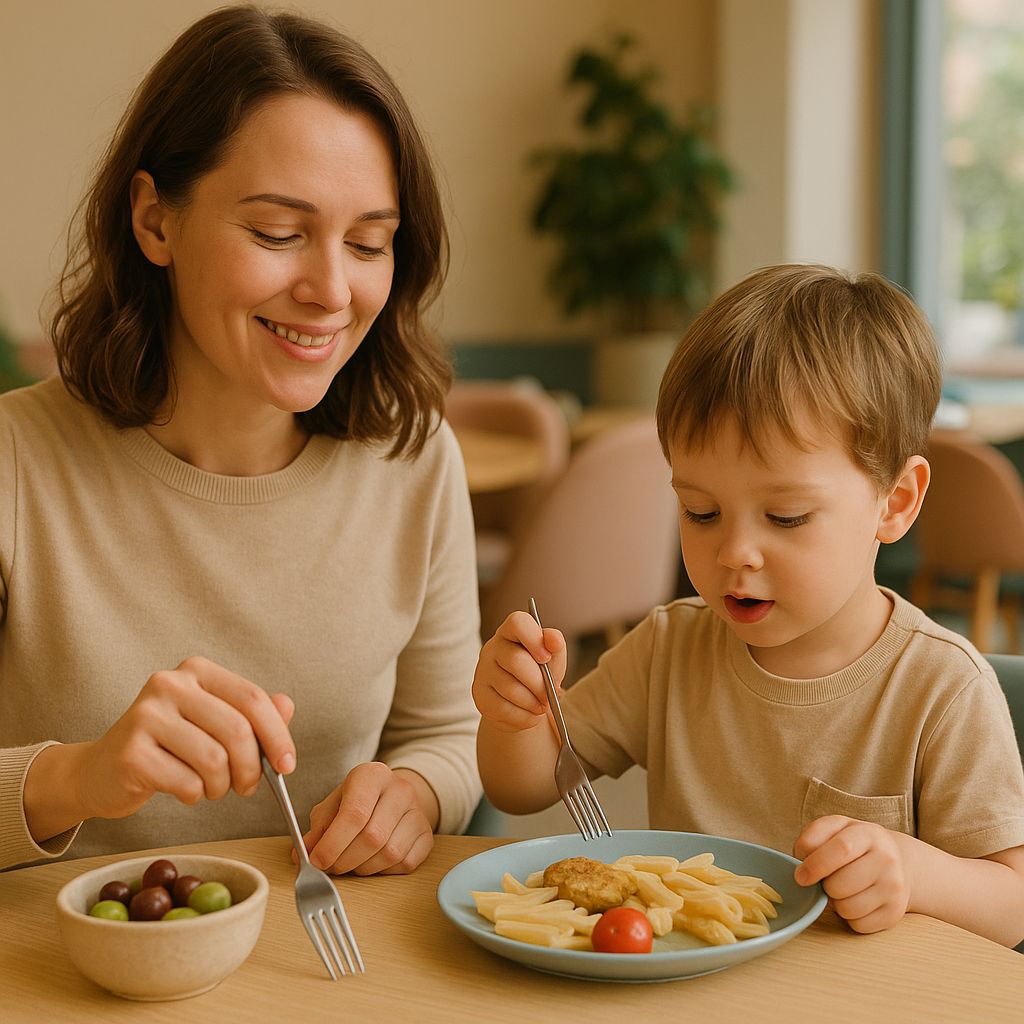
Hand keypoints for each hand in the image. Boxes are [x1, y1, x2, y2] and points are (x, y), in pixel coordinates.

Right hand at [77, 656, 294, 820]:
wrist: (103, 770)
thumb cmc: (169, 745)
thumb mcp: (213, 722)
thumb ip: (252, 713)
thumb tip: (287, 706)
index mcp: (197, 670)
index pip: (253, 699)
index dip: (278, 735)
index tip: (288, 765)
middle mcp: (170, 684)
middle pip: (238, 731)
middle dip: (252, 769)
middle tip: (247, 787)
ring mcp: (146, 716)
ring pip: (214, 760)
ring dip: (222, 786)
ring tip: (211, 788)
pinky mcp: (131, 752)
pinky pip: (187, 783)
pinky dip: (195, 795)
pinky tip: (184, 790)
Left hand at [302, 762, 433, 874]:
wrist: (393, 796)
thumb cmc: (358, 801)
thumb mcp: (333, 805)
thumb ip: (318, 829)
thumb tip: (301, 855)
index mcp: (371, 775)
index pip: (354, 812)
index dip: (333, 843)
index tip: (317, 861)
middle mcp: (399, 789)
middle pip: (372, 836)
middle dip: (345, 860)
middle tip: (331, 867)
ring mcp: (417, 811)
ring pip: (390, 853)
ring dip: (363, 868)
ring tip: (351, 863)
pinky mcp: (427, 833)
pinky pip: (406, 862)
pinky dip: (384, 871)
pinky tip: (372, 862)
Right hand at [471, 610, 566, 731]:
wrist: (523, 703)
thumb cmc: (538, 674)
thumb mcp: (552, 659)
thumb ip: (555, 646)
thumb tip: (553, 640)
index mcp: (512, 632)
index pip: (518, 623)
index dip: (534, 638)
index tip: (546, 658)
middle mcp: (492, 647)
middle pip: (515, 661)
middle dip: (538, 682)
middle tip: (549, 695)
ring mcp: (482, 671)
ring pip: (510, 688)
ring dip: (532, 702)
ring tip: (541, 706)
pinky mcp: (479, 695)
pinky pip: (503, 708)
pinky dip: (523, 716)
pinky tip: (530, 714)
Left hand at [793, 815, 913, 933]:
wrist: (896, 860)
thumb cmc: (853, 843)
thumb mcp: (833, 829)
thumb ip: (811, 839)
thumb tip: (802, 868)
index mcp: (868, 834)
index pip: (841, 849)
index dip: (815, 865)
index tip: (800, 876)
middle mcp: (887, 860)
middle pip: (840, 885)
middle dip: (824, 886)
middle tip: (826, 880)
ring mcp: (894, 888)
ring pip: (848, 908)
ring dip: (835, 903)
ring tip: (841, 890)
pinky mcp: (895, 912)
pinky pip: (859, 925)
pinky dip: (849, 917)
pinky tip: (854, 901)